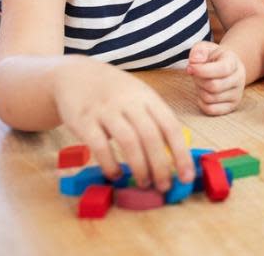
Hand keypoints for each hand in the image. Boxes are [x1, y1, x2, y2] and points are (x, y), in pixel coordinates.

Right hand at [54, 60, 193, 191]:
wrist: (76, 76)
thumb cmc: (115, 93)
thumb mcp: (140, 97)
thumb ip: (155, 121)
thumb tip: (174, 157)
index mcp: (148, 98)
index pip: (170, 127)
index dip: (181, 154)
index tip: (187, 176)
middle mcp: (129, 102)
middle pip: (151, 136)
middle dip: (161, 165)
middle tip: (164, 186)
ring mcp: (106, 110)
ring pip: (129, 141)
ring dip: (139, 167)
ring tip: (144, 183)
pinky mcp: (84, 120)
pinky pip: (99, 145)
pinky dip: (110, 164)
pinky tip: (115, 175)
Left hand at [186, 41, 246, 115]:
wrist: (226, 68)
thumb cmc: (212, 58)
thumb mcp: (205, 48)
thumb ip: (199, 51)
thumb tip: (195, 61)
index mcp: (233, 62)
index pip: (222, 69)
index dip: (202, 70)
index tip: (190, 68)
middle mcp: (239, 78)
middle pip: (214, 86)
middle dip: (199, 81)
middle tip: (196, 75)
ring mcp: (237, 93)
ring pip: (210, 98)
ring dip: (200, 91)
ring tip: (202, 83)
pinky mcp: (232, 106)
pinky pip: (211, 109)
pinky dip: (202, 103)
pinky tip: (204, 93)